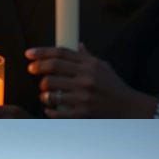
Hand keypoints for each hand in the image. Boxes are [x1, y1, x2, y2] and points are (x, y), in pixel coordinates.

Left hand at [25, 45, 156, 117]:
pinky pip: (56, 111)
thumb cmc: (114, 87)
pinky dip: (49, 110)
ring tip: (44, 93)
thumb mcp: (103, 68)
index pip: (61, 53)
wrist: (129, 108)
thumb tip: (78, 45)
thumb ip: (87, 58)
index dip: (41, 52)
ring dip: (43, 92)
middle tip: (31, 69)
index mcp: (90, 65)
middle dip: (37, 68)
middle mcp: (86, 79)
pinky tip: (49, 108)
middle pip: (52, 68)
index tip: (29, 54)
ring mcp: (83, 96)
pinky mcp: (82, 113)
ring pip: (50, 91)